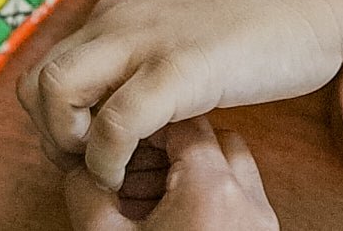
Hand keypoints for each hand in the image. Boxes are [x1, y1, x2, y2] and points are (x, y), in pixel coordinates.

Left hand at [19, 0, 342, 188]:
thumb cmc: (249, 25)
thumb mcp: (174, 36)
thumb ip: (141, 61)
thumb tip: (117, 112)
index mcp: (113, 17)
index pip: (42, 71)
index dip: (53, 123)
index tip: (89, 150)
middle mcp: (116, 23)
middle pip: (36, 84)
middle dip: (52, 138)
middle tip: (94, 162)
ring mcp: (144, 42)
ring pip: (58, 92)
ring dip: (73, 145)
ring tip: (114, 165)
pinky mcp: (179, 68)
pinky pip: (116, 120)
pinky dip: (111, 157)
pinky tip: (137, 168)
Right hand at [65, 117, 277, 230]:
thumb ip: (87, 192)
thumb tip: (80, 167)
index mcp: (212, 188)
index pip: (183, 122)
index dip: (146, 127)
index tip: (120, 143)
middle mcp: (249, 202)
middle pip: (215, 141)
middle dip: (172, 149)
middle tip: (133, 172)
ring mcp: (262, 228)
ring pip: (234, 171)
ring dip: (194, 174)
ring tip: (151, 202)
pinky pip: (242, 205)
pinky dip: (210, 202)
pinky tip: (173, 227)